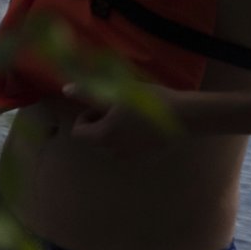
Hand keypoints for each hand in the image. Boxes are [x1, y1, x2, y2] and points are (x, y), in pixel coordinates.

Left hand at [56, 82, 175, 154]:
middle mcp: (113, 153)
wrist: (185, 115)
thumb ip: (89, 93)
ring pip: (110, 145)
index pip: (78, 133)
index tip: (103, 106)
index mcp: (103, 137)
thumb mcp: (117, 93)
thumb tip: (65, 90)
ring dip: (115, 132)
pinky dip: (130, 139)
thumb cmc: (149, 100)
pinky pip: (127, 149)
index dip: (86, 117)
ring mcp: (129, 158)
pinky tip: (146, 125)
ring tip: (133, 116)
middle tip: (119, 108)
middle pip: (93, 140)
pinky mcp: (144, 159)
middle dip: (100, 124)